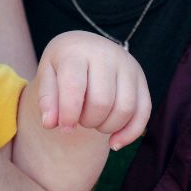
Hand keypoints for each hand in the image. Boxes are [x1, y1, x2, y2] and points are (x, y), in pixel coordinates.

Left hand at [35, 31, 150, 149]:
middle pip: (102, 101)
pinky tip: (113, 143)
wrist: (85, 48)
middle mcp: (107, 54)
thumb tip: (50, 123)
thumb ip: (47, 99)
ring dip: (107, 127)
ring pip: (125, 108)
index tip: (64, 127)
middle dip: (88, 121)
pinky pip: (143, 112)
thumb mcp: (48, 76)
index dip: (69, 114)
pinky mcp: (142, 80)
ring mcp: (128, 66)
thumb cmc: (63, 66)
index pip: (75, 86)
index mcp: (77, 51)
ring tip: (94, 123)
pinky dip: (129, 133)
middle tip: (79, 119)